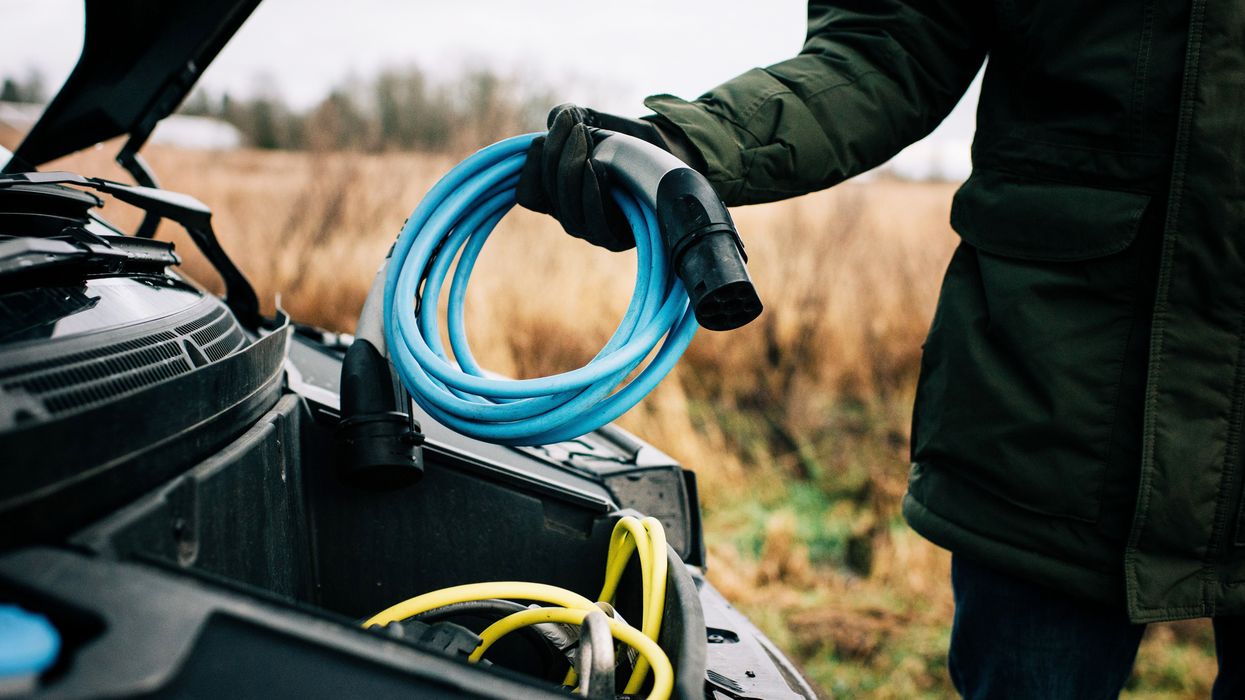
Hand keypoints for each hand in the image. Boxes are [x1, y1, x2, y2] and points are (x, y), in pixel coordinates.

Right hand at [515, 104, 695, 251]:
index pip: (527, 192)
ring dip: (572, 169)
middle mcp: (568, 215)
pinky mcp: (614, 240)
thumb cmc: (628, 143)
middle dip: (557, 153)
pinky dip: (591, 192)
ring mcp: (589, 230)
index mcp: (555, 195)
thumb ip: (568, 118)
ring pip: (567, 208)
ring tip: (585, 138)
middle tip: (576, 123)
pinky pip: (594, 223)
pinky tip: (596, 167)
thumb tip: (553, 118)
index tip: (560, 123)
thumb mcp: (594, 123)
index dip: (534, 159)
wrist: (667, 159)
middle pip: (547, 193)